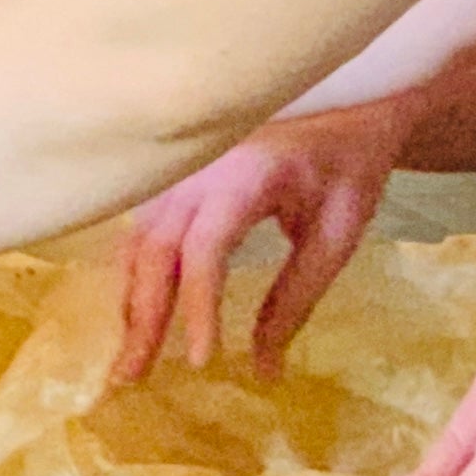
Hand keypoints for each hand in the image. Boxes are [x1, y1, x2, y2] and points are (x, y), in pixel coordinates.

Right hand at [115, 109, 406, 384]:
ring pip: (138, 242)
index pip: (205, 249)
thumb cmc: (347, 162)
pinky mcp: (174, 177)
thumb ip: (296, 298)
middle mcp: (198, 169)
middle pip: (154, 250)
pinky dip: (135, 276)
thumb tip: (263, 369)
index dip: (197, 306)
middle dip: (142, 318)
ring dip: (131, 302)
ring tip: (128, 359)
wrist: (345, 97)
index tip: (200, 361)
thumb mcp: (337, 232)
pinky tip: (136, 316)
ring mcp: (179, 169)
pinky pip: (141, 230)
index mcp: (245, 176)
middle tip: (131, 378)